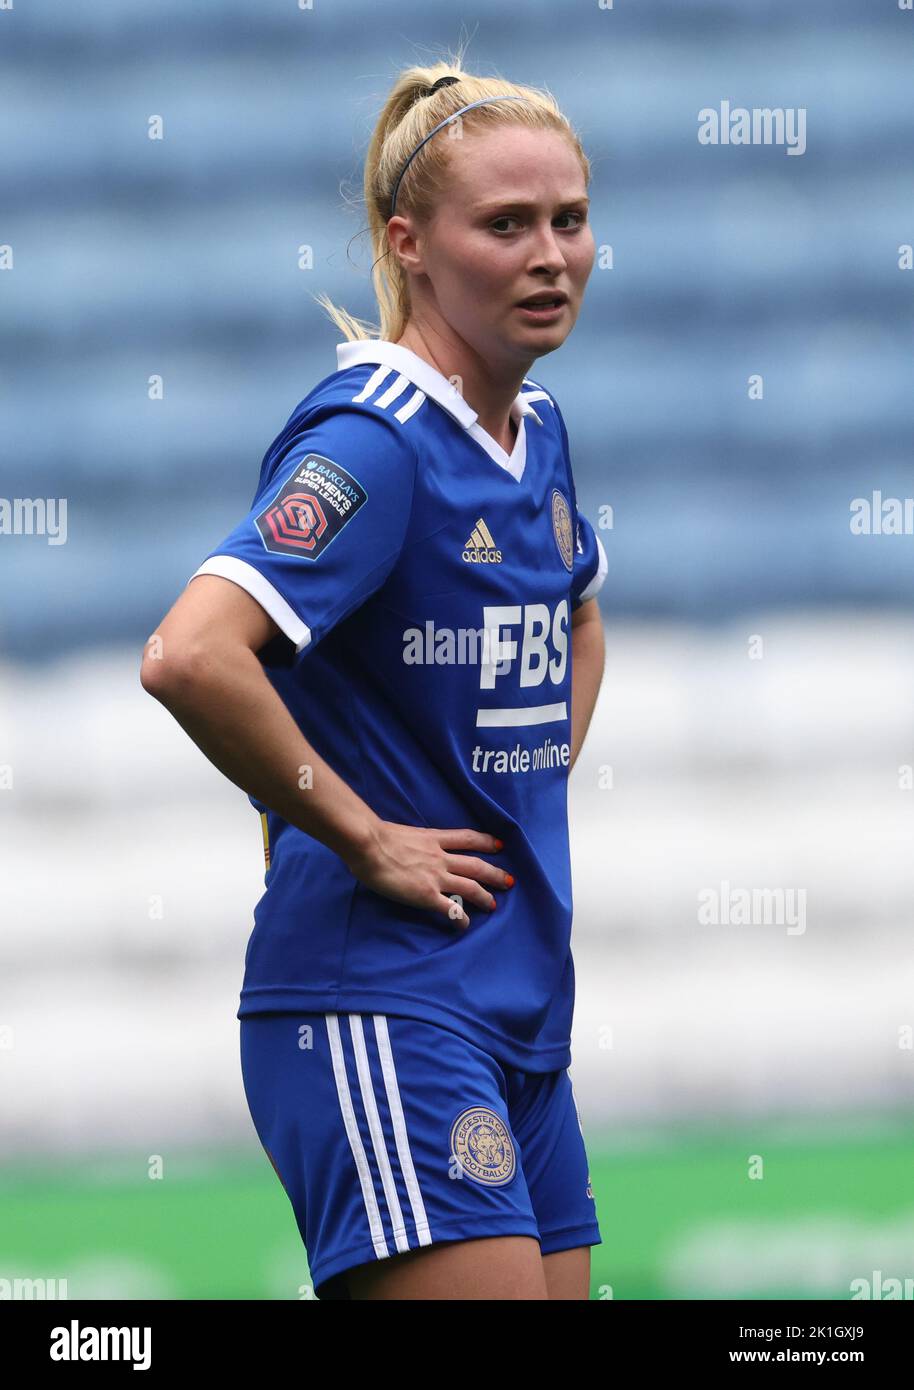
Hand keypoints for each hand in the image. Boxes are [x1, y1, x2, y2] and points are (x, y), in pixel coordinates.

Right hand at [343, 820, 513, 928]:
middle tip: (509, 881)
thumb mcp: (402, 832)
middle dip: (495, 874)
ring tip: (493, 905)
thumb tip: (406, 847)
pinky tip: (465, 925)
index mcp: (434, 839)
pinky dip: (460, 918)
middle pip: (476, 865)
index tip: (499, 845)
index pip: (466, 838)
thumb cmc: (375, 836)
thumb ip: (412, 841)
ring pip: (470, 887)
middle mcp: (440, 857)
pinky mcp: (427, 895)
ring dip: (485, 896)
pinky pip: (451, 909)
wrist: (368, 845)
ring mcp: (436, 876)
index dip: (485, 841)